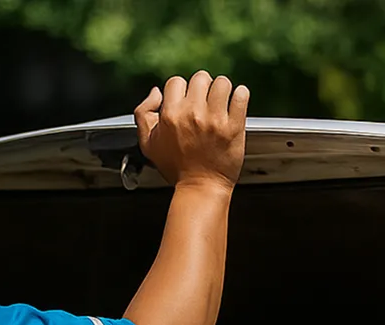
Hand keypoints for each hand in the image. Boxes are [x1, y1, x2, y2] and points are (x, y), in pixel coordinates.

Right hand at [134, 71, 248, 191]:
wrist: (200, 188)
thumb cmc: (176, 167)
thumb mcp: (148, 143)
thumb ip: (143, 113)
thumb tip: (156, 92)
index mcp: (170, 115)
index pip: (176, 82)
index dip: (182, 91)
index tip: (187, 103)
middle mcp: (192, 114)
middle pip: (200, 78)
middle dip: (203, 88)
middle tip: (205, 103)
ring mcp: (214, 119)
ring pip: (222, 82)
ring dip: (222, 91)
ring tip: (221, 104)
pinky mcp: (234, 126)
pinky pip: (241, 95)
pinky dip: (240, 96)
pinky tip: (235, 105)